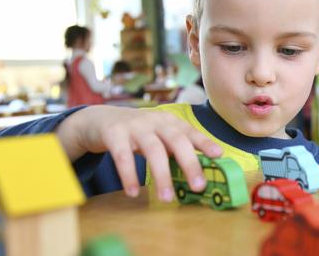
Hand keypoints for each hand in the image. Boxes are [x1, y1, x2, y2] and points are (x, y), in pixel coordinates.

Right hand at [56, 105, 221, 201]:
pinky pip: (122, 156)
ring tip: (167, 198)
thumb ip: (175, 148)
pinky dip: (128, 174)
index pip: (190, 132)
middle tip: (198, 186)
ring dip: (161, 175)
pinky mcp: (114, 133)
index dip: (204, 143)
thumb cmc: (136, 132)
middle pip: (176, 140)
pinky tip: (133, 192)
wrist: (99, 119)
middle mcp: (155, 121)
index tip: (219, 155)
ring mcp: (134, 126)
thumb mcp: (158, 135)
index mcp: (169, 122)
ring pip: (153, 150)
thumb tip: (199, 172)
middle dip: (190, 163)